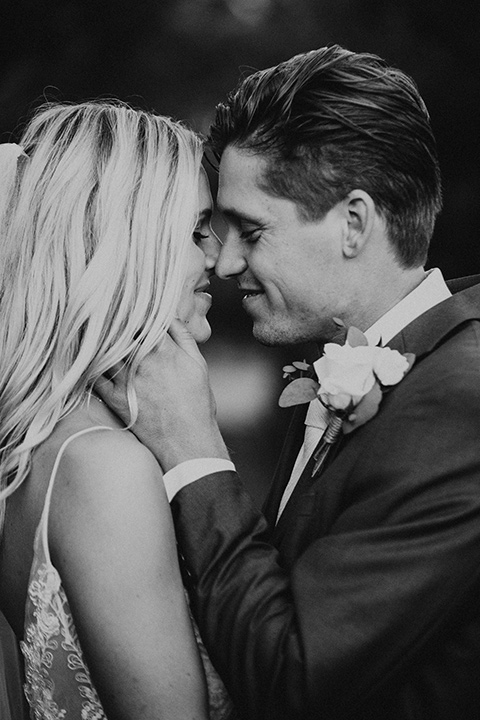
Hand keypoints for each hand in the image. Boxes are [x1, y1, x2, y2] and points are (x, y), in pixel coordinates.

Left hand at [95, 319, 228, 469]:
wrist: (187, 442)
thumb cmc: (197, 403)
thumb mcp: (198, 365)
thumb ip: (183, 337)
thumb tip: (170, 315)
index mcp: (164, 350)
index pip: (142, 318)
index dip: (132, 309)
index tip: (124, 304)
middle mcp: (143, 361)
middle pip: (120, 332)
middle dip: (111, 320)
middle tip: (101, 310)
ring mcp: (127, 380)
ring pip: (105, 350)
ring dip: (97, 339)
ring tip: (88, 328)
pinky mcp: (115, 399)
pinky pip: (94, 376)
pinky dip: (88, 364)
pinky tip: (84, 356)